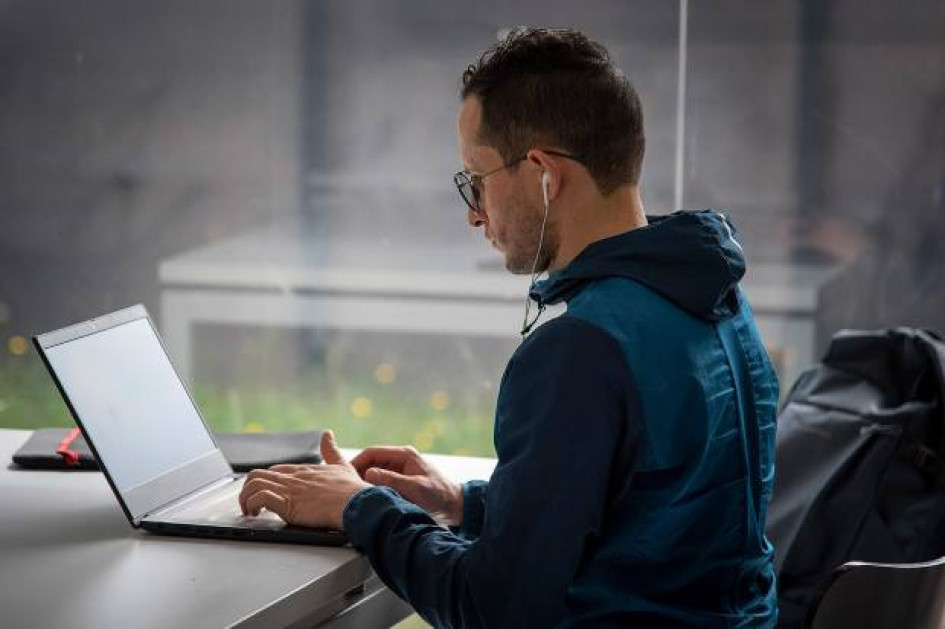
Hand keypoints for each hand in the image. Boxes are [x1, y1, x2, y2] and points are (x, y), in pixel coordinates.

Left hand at [238, 431, 369, 529]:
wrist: (356, 503)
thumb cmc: (351, 490)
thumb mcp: (342, 464)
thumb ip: (332, 450)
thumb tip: (328, 434)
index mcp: (304, 470)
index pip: (274, 471)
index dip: (266, 481)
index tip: (266, 493)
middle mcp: (293, 477)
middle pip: (257, 475)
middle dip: (249, 490)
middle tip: (252, 505)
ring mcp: (288, 489)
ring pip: (253, 484)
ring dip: (246, 499)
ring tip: (250, 512)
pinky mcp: (286, 503)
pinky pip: (259, 498)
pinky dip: (252, 505)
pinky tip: (256, 514)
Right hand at [351, 445, 463, 526]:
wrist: (455, 506)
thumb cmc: (438, 496)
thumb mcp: (414, 488)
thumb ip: (391, 480)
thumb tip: (368, 473)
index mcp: (404, 454)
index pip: (372, 452)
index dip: (356, 463)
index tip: (345, 476)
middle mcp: (401, 458)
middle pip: (371, 461)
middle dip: (358, 473)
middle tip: (347, 488)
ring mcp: (400, 469)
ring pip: (374, 471)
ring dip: (365, 481)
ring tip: (355, 495)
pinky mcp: (401, 479)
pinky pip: (381, 480)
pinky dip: (373, 487)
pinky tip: (367, 498)